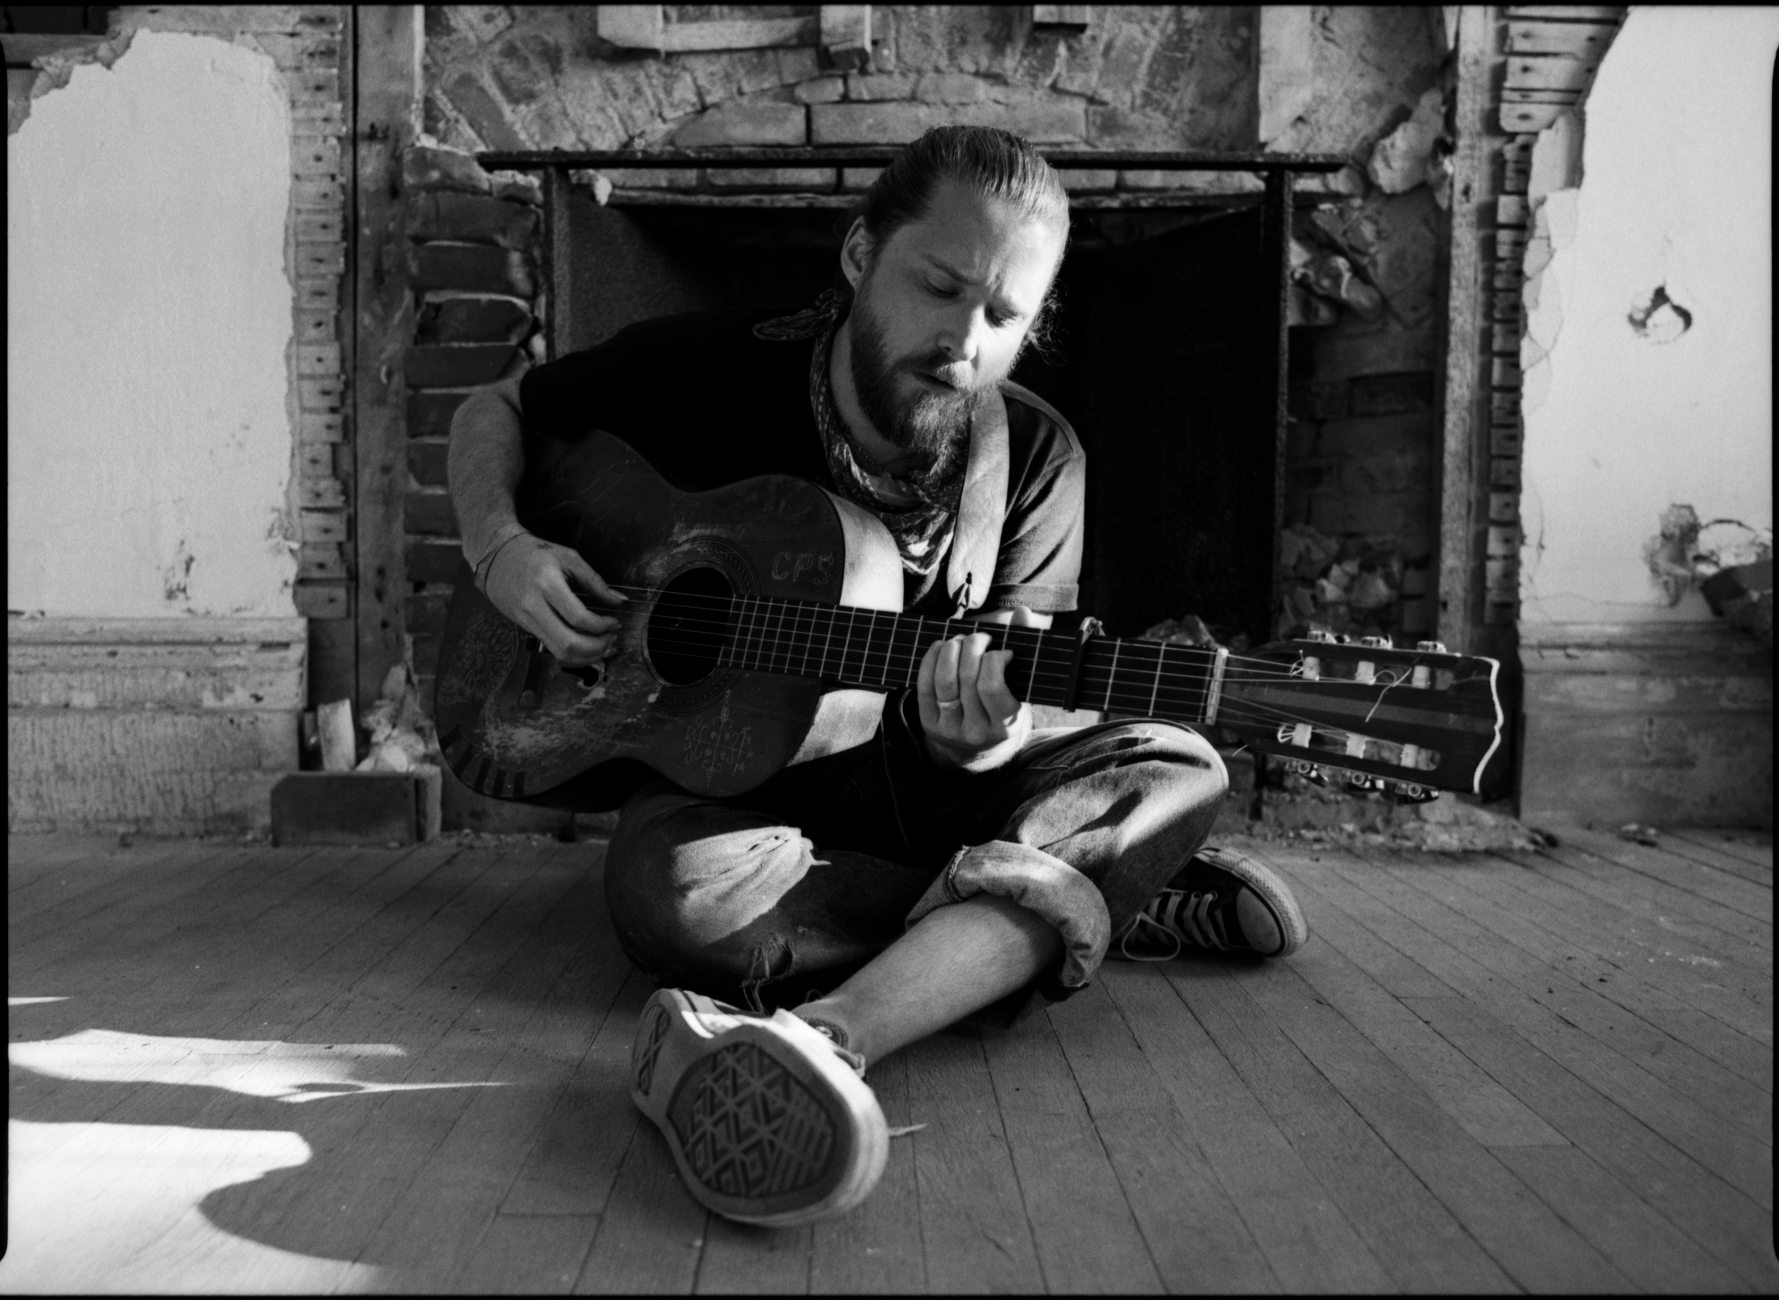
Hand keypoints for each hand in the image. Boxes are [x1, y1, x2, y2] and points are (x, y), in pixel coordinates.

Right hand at [482, 532, 625, 666]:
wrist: (496, 557)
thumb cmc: (535, 553)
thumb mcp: (568, 557)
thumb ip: (595, 581)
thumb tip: (620, 601)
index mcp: (547, 584)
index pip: (578, 618)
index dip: (602, 626)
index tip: (615, 622)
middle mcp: (534, 606)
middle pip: (568, 643)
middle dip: (597, 648)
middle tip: (613, 640)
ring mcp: (527, 620)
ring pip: (559, 653)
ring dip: (587, 657)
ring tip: (605, 648)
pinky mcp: (526, 628)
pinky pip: (552, 649)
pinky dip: (574, 654)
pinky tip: (588, 648)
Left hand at [916, 605, 1042, 771]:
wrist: (980, 749)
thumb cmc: (1005, 708)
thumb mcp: (1021, 688)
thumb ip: (1025, 649)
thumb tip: (1022, 612)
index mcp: (1005, 725)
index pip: (991, 686)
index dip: (994, 660)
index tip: (1003, 652)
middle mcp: (976, 732)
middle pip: (967, 679)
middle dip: (972, 647)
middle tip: (980, 637)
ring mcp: (950, 730)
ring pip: (944, 682)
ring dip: (950, 651)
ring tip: (960, 640)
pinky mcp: (929, 725)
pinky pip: (924, 687)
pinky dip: (930, 660)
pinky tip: (940, 647)